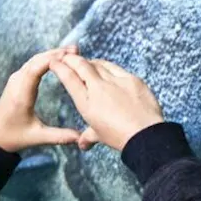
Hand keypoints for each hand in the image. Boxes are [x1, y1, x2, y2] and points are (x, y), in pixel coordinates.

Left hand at [0, 46, 82, 152]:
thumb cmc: (14, 137)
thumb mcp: (37, 137)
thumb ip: (59, 136)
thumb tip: (80, 138)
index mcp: (21, 95)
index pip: (35, 69)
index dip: (52, 60)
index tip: (69, 55)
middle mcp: (16, 83)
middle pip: (36, 61)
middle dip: (55, 53)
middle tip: (76, 49)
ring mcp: (15, 80)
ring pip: (34, 60)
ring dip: (51, 54)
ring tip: (71, 51)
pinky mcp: (16, 80)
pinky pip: (31, 64)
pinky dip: (45, 59)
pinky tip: (57, 59)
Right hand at [48, 55, 164, 151]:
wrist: (146, 135)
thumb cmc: (120, 137)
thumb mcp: (100, 136)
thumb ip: (88, 136)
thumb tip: (82, 144)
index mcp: (87, 102)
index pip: (69, 78)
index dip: (59, 67)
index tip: (54, 62)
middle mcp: (99, 88)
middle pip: (81, 65)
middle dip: (71, 58)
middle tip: (66, 56)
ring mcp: (116, 81)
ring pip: (99, 64)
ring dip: (90, 62)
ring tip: (87, 63)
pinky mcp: (132, 79)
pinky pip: (117, 69)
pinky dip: (109, 67)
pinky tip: (108, 69)